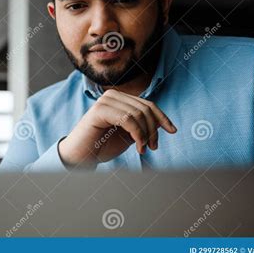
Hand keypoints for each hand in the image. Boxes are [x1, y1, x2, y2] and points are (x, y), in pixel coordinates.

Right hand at [58, 89, 176, 167]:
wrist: (81, 157)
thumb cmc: (102, 146)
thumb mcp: (128, 135)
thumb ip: (142, 126)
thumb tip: (162, 122)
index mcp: (120, 99)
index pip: (148, 104)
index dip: (162, 117)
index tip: (172, 130)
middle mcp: (112, 96)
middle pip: (145, 108)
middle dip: (154, 129)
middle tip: (153, 147)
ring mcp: (105, 101)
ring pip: (138, 114)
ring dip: (146, 134)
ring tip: (143, 149)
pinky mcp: (99, 110)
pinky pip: (128, 119)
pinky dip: (138, 134)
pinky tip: (138, 147)